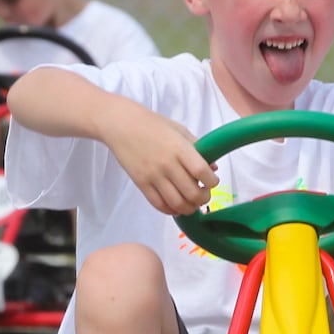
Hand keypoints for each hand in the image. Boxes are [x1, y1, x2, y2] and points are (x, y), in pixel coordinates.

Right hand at [97, 100, 217, 215]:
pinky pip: (159, 204)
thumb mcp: (179, 130)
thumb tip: (213, 168)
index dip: (212, 182)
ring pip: (177, 204)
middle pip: (192, 193)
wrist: (120, 124)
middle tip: (204, 194)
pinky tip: (176, 206)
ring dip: (189, 208)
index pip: (202, 172)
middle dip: (204, 199)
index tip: (212, 181)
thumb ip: (198, 148)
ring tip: (192, 203)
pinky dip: (171, 210)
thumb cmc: (152, 124)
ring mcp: (153, 175)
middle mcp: (167, 164)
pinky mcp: (141, 183)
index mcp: (179, 148)